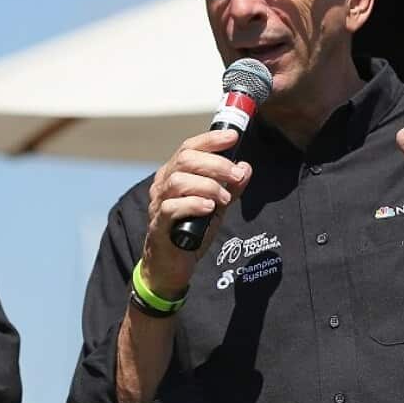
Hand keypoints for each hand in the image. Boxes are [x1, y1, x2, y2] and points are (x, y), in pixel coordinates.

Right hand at [141, 129, 252, 296]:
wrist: (171, 265)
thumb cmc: (191, 232)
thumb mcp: (216, 207)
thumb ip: (230, 188)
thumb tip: (245, 167)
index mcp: (175, 174)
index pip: (189, 147)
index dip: (211, 139)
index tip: (232, 137)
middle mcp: (163, 184)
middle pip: (185, 159)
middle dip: (216, 164)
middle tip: (235, 176)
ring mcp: (158, 204)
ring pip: (178, 181)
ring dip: (207, 186)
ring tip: (223, 199)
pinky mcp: (158, 224)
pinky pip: (171, 207)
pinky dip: (193, 204)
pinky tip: (209, 208)